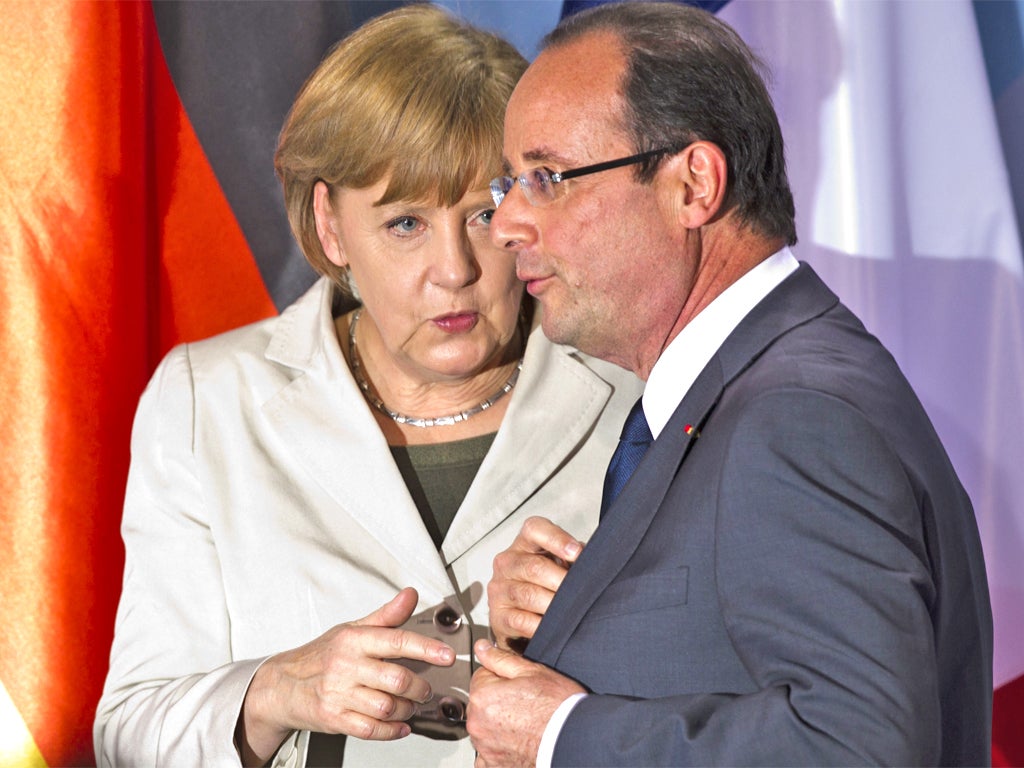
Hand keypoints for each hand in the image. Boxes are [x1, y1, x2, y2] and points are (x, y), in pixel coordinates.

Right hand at [236, 587, 454, 764]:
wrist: (282, 685)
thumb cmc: (322, 655)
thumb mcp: (353, 629)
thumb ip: (387, 616)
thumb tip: (411, 594)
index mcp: (354, 640)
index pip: (397, 641)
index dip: (427, 649)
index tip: (447, 656)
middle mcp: (346, 666)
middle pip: (397, 680)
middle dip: (420, 688)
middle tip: (426, 689)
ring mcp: (339, 694)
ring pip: (387, 707)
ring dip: (407, 709)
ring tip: (411, 705)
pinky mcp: (334, 719)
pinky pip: (372, 729)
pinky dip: (393, 730)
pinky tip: (400, 724)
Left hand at [468, 640, 585, 766]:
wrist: (574, 740)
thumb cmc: (558, 705)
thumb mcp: (532, 671)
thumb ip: (500, 659)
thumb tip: (481, 647)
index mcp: (483, 696)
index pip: (482, 676)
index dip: (503, 677)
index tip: (519, 685)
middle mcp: (477, 724)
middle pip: (481, 703)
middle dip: (498, 701)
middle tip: (526, 704)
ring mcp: (485, 748)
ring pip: (485, 727)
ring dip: (498, 725)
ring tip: (526, 723)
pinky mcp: (494, 766)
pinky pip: (487, 755)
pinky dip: (499, 749)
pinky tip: (518, 743)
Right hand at [488, 516, 582, 651]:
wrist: (518, 617)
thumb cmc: (545, 585)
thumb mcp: (559, 565)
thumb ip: (574, 559)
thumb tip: (595, 560)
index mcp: (524, 543)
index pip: (535, 529)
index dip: (557, 539)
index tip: (577, 552)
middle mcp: (507, 562)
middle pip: (534, 567)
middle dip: (561, 581)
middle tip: (582, 592)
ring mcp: (499, 589)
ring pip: (528, 595)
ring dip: (553, 605)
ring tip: (571, 611)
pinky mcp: (497, 615)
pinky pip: (520, 621)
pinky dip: (541, 625)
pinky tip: (554, 628)